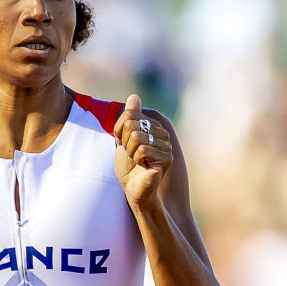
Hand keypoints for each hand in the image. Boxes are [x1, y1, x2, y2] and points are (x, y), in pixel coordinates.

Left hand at [113, 94, 171, 208]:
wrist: (134, 189)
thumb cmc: (129, 166)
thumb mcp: (123, 139)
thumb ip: (128, 118)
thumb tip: (134, 96)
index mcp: (153, 126)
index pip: (129, 115)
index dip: (120, 131)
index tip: (124, 144)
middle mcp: (162, 133)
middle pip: (132, 124)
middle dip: (125, 142)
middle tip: (131, 155)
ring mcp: (166, 145)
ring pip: (136, 137)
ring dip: (130, 152)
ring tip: (137, 161)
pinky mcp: (166, 158)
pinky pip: (142, 150)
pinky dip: (137, 159)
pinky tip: (143, 166)